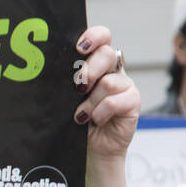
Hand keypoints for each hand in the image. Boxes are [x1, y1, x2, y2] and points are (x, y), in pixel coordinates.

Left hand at [73, 27, 139, 161]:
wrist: (92, 149)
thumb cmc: (78, 121)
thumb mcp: (69, 98)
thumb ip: (68, 82)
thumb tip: (53, 72)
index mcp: (97, 63)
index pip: (102, 37)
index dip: (93, 37)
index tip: (79, 47)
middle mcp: (113, 70)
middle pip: (106, 54)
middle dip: (89, 71)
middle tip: (78, 88)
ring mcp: (124, 85)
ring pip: (108, 82)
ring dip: (90, 102)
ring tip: (82, 115)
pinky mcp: (133, 102)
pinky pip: (116, 101)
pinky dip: (101, 112)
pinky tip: (95, 120)